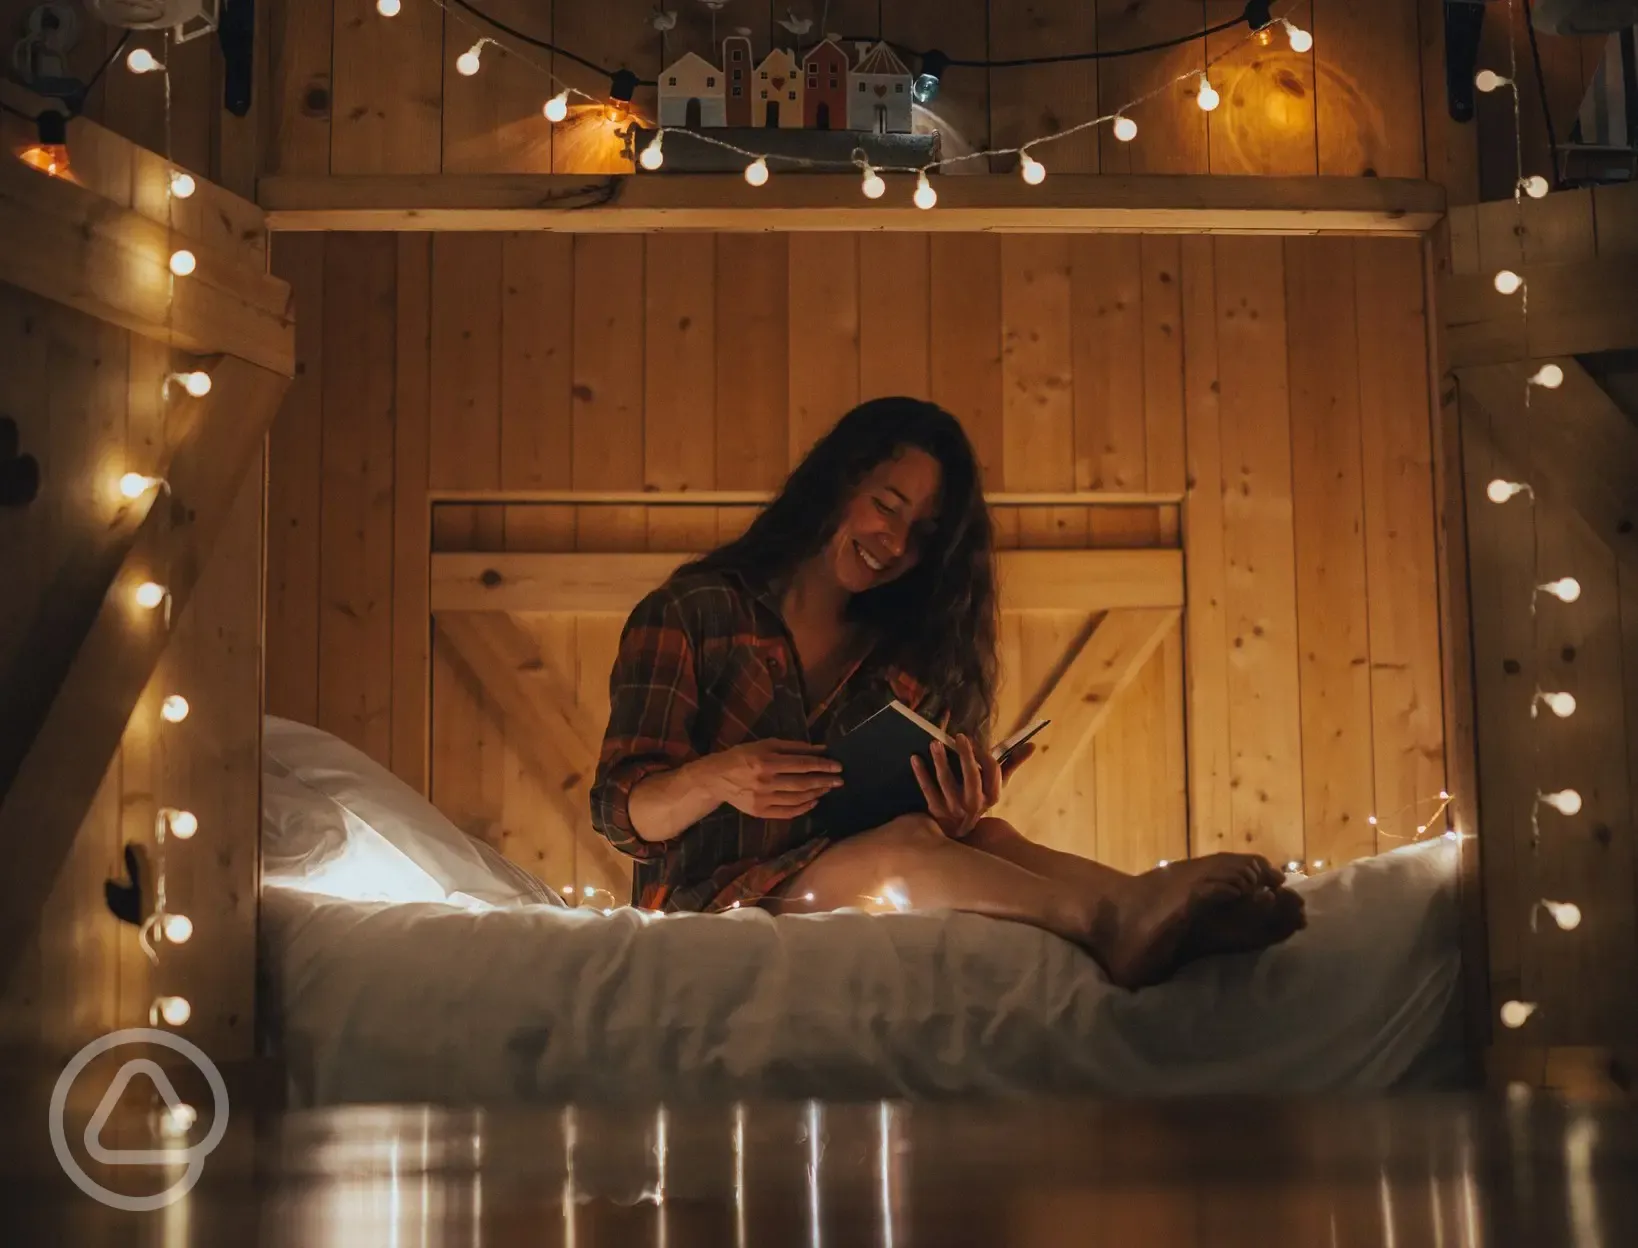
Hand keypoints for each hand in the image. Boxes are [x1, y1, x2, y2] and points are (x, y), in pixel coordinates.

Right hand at [702, 739, 842, 819]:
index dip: (822, 765)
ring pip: (797, 799)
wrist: (716, 778)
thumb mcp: (765, 745)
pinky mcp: (759, 812)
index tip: (838, 766)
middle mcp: (765, 782)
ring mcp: (762, 799)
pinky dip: (803, 808)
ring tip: (827, 789)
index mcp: (766, 762)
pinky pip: (787, 813)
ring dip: (816, 794)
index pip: (802, 764)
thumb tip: (820, 748)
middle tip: (839, 780)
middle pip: (802, 783)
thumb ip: (793, 747)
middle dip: (824, 781)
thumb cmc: (743, 756)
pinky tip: (813, 802)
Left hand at [912, 735, 1033, 838]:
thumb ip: (1011, 764)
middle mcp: (975, 804)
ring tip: (935, 743)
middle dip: (966, 755)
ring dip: (940, 761)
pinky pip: (928, 790)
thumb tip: (1032, 745)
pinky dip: (921, 774)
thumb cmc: (977, 801)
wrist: (957, 833)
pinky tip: (915, 758)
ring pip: (947, 782)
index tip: (971, 740)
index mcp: (992, 796)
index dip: (982, 754)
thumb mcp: (995, 786)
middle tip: (959, 736)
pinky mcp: (936, 811)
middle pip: (972, 777)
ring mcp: (954, 809)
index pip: (992, 771)